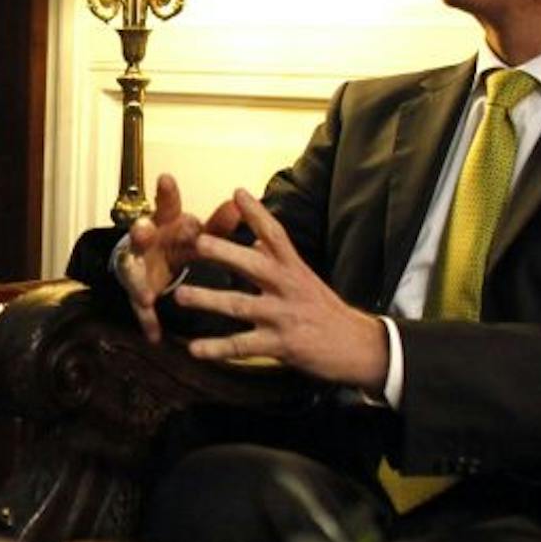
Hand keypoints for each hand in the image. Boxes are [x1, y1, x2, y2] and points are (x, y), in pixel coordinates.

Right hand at [118, 173, 208, 343]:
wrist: (144, 265)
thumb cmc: (178, 243)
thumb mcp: (198, 233)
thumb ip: (218, 223)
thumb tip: (241, 203)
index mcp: (165, 223)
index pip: (166, 205)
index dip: (166, 194)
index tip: (167, 179)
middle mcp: (147, 242)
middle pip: (142, 233)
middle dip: (142, 231)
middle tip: (144, 230)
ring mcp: (137, 266)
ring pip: (132, 269)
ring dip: (137, 281)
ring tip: (146, 294)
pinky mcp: (135, 290)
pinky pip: (140, 306)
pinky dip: (147, 319)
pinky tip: (155, 335)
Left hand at [170, 188, 386, 390]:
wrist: (360, 347)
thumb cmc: (326, 310)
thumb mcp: (305, 279)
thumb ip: (278, 260)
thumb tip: (255, 241)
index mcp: (294, 269)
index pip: (276, 235)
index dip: (258, 213)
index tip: (238, 192)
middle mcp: (288, 288)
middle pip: (254, 265)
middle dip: (225, 253)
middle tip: (197, 241)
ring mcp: (283, 316)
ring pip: (241, 306)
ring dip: (209, 300)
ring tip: (180, 295)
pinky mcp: (281, 345)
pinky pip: (243, 346)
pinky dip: (217, 348)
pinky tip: (194, 349)